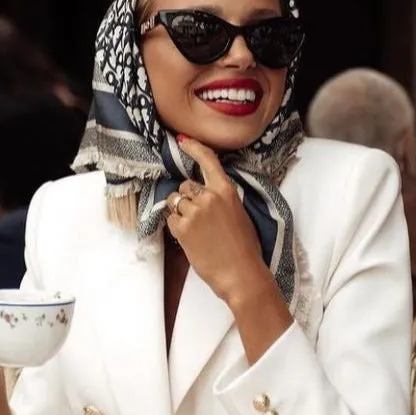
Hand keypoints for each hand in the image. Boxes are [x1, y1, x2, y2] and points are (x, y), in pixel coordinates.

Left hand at [165, 137, 269, 308]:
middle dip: (188, 198)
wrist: (240, 273)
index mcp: (226, 190)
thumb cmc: (244, 247)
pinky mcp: (182, 228)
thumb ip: (221, 198)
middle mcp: (208, 197)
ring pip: (175, 202)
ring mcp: (193, 212)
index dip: (193, 148)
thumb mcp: (239, 213)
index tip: (182, 141)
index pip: (207, 161)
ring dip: (181, 213)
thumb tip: (205, 193)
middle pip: (185, 186)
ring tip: (196, 230)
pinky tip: (191, 239)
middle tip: (200, 218)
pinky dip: (177, 227)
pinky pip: (171, 219)